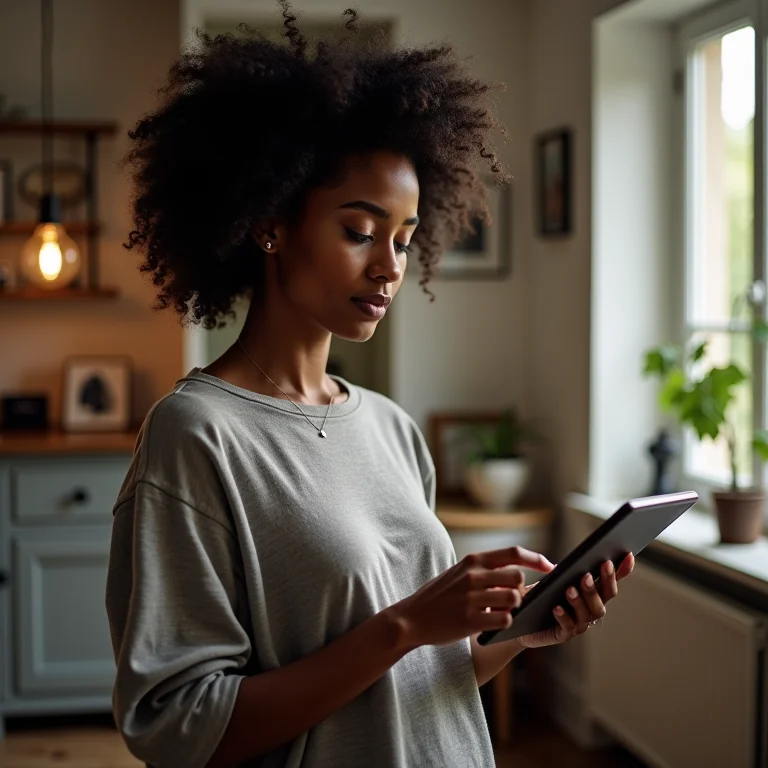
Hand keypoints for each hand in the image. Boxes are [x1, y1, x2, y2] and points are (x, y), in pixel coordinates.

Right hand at [390, 547, 554, 648]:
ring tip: (501, 612)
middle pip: (517, 578)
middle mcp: (473, 575)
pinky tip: (493, 624)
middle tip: (514, 600)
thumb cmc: (439, 596)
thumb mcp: (459, 573)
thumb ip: (485, 570)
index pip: (513, 553)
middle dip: (520, 590)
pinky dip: (505, 623)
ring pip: (514, 599)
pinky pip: (504, 620)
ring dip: (514, 608)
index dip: (537, 560)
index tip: (551, 567)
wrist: (411, 618)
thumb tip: (518, 573)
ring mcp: (471, 598)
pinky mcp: (469, 620)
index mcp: (472, 560)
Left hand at [516, 553, 634, 648]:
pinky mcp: (563, 635)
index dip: (622, 570)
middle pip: (604, 598)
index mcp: (592, 594)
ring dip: (580, 600)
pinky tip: (556, 608)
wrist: (522, 618)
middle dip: (599, 584)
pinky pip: (567, 627)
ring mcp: (579, 624)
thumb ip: (567, 570)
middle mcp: (591, 610)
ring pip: (588, 613)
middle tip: (588, 574)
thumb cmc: (541, 596)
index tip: (628, 555)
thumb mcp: (554, 578)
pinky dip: (564, 616)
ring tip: (569, 589)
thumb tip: (579, 558)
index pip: (611, 581)